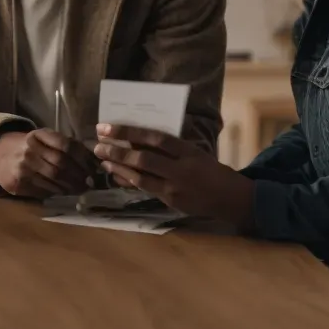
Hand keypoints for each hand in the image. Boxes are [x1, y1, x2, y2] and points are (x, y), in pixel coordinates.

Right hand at [0, 127, 95, 197]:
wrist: (2, 156)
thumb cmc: (32, 148)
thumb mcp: (45, 139)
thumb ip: (66, 146)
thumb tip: (93, 160)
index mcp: (38, 135)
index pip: (66, 145)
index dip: (83, 158)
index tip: (92, 168)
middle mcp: (29, 148)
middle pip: (61, 163)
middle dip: (79, 175)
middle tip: (89, 183)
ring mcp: (22, 166)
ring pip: (54, 178)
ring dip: (71, 186)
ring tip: (81, 189)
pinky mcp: (18, 182)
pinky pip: (44, 189)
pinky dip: (58, 192)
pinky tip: (65, 191)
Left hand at [94, 124, 255, 230]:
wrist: (231, 199)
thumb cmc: (211, 170)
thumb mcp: (194, 153)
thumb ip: (170, 147)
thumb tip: (136, 138)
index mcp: (189, 151)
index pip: (156, 138)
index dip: (129, 131)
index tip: (108, 126)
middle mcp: (181, 169)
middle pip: (144, 158)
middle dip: (117, 151)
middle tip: (97, 144)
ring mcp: (175, 188)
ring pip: (140, 177)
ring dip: (118, 167)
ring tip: (102, 158)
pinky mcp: (171, 202)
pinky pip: (144, 189)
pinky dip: (128, 181)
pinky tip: (115, 174)